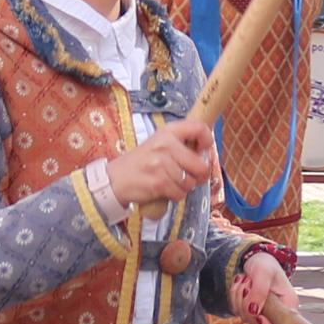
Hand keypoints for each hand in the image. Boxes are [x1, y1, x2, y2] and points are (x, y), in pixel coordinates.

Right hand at [102, 117, 216, 211]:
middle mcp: (166, 144)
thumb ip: (182, 145)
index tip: (204, 152)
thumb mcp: (159, 144)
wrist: (115, 179)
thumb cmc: (141, 162)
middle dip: (199, 176)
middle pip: (201, 165)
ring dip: (184, 187)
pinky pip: (180, 193)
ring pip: (191, 182)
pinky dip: (175, 195)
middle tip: (188, 176)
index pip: (199, 128)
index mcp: (168, 132)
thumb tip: (207, 156)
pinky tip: (164, 189)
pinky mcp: (159, 182)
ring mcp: (162, 164)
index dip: (208, 142)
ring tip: (170, 181)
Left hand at [240, 248, 298, 323]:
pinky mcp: (252, 311)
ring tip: (244, 280)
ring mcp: (264, 313)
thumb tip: (253, 311)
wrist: (256, 259)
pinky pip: (239, 312)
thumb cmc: (264, 264)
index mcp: (289, 305)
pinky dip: (235, 299)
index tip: (255, 313)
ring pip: (246, 318)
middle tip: (245, 286)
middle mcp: (278, 313)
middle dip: (246, 306)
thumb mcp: (263, 272)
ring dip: (238, 299)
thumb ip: (259, 291)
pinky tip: (240, 285)